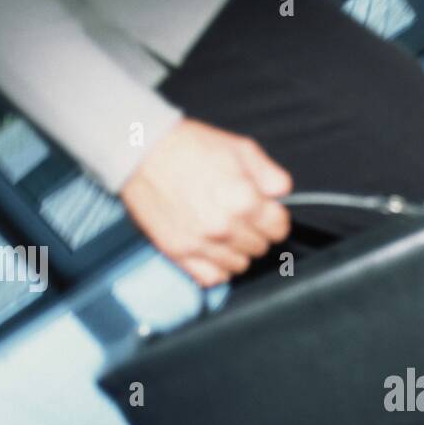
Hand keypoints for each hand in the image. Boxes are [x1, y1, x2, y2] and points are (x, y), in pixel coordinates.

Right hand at [119, 118, 292, 286]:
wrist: (141, 151)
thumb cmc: (188, 146)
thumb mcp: (240, 147)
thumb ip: (270, 174)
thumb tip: (283, 194)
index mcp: (244, 200)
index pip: (279, 229)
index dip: (275, 218)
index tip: (266, 212)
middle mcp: (225, 227)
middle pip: (260, 247)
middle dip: (256, 232)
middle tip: (240, 216)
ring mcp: (201, 243)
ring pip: (239, 265)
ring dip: (237, 250)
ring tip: (225, 230)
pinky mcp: (179, 253)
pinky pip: (212, 278)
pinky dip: (217, 267)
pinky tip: (213, 249)